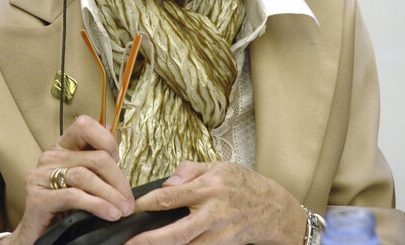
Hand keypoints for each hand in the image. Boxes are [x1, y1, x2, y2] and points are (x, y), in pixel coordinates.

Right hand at [5, 115, 134, 244]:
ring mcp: (41, 176)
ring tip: (123, 210)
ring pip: (86, 176)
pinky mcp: (37, 198)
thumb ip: (95, 159)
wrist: (39, 236)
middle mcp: (50, 157)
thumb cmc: (65, 207)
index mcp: (62, 147)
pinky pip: (73, 196)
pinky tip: (110, 214)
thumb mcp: (84, 180)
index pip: (84, 125)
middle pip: (95, 157)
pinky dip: (97, 205)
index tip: (118, 161)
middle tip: (129, 201)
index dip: (106, 140)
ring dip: (111, 195)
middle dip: (119, 180)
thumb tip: (111, 130)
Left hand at [130, 161, 306, 244]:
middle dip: (151, 240)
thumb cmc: (245, 185)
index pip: (170, 197)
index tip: (131, 207)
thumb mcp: (219, 166)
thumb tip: (166, 182)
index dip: (146, 203)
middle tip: (129, 243)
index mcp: (209, 188)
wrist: (275, 209)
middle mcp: (213, 213)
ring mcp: (219, 234)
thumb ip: (189, 170)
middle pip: (177, 232)